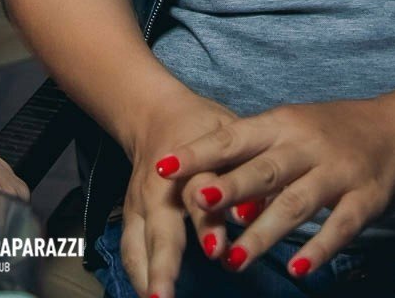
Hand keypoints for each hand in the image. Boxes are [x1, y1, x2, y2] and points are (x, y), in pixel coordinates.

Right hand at [119, 90, 236, 297]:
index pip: (198, 196)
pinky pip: (130, 248)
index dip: (207, 222)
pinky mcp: (129, 214)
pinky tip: (147, 295)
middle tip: (166, 296)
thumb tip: (265, 208)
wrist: (154, 115)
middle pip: (161, 229)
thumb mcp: (231, 136)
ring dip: (146, 275)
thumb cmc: (203, 128)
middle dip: (164, 264)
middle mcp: (159, 189)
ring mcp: (139, 203)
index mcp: (188, 166)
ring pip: (138, 243)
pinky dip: (137, 273)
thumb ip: (247, 170)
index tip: (217, 249)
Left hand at [154, 98, 394, 279]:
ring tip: (233, 260)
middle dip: (229, 187)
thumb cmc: (331, 132)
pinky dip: (319, 248)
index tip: (164, 166)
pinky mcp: (366, 198)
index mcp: (282, 124)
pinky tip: (297, 268)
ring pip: (296, 203)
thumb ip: (252, 158)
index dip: (199, 152)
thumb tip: (206, 188)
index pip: (233, 138)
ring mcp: (338, 171)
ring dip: (264, 233)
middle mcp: (307, 145)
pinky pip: (341, 226)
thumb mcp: (289, 131)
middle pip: (263, 169)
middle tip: (198, 204)